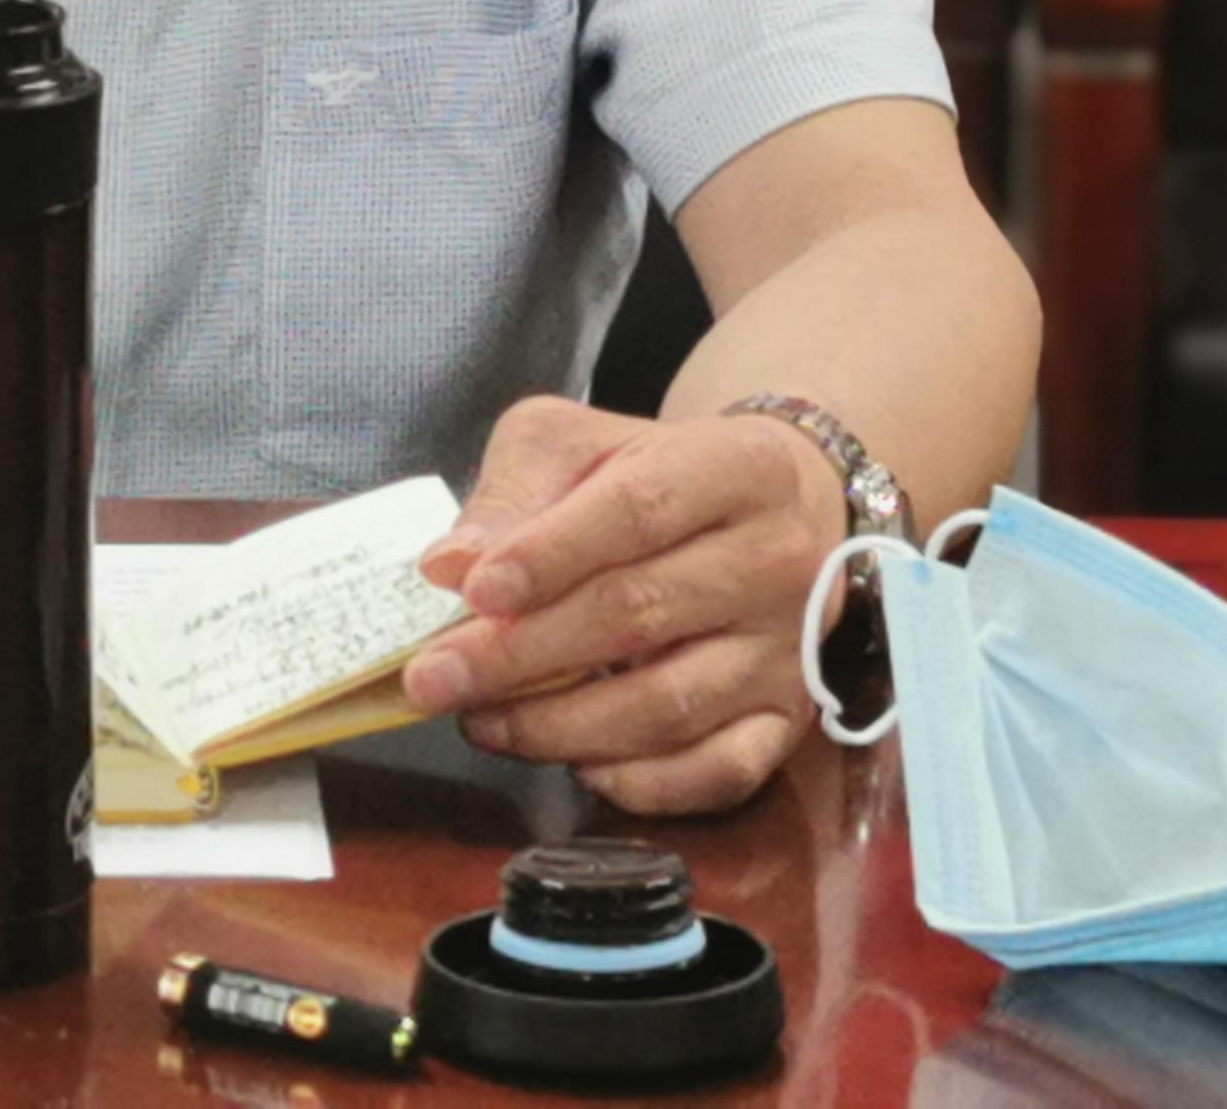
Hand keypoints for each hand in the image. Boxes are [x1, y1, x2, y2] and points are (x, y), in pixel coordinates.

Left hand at [398, 395, 850, 815]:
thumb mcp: (577, 444)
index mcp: (733, 467)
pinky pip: (719, 771)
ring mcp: (789, 649)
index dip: (548, 555)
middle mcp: (776, 560)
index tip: (471, 593)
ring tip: (482, 721)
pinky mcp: (790, 717)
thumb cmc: (655, 471)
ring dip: (561, 726)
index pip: (635, 511)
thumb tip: (450, 566)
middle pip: (640, 614)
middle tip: (435, 679)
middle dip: (520, 655)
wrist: (778, 507)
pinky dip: (642, 783)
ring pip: (671, 705)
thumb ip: (513, 493)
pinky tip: (577, 765)